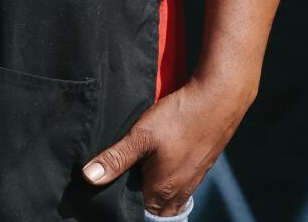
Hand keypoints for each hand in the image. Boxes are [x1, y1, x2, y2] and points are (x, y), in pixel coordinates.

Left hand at [79, 75, 252, 214]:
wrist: (219, 98)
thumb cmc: (180, 117)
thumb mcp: (141, 135)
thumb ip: (116, 158)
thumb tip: (88, 177)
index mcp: (161, 191)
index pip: (138, 213)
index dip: (124, 205)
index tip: (112, 193)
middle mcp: (179, 192)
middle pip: (155, 210)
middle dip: (140, 203)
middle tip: (124, 184)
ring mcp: (193, 180)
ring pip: (170, 199)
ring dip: (155, 193)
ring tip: (141, 175)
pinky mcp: (201, 167)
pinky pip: (181, 186)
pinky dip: (169, 181)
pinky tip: (162, 163)